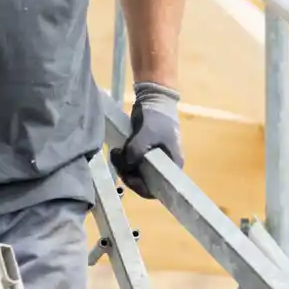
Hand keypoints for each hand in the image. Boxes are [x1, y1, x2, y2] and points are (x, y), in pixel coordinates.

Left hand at [109, 82, 182, 199]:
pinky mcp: (141, 153)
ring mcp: (151, 160)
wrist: (154, 99)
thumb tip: (126, 163)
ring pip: (134, 173)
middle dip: (128, 174)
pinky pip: (130, 163)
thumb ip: (137, 150)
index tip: (128, 176)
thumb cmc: (158, 118)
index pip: (156, 189)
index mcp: (172, 166)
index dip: (140, 187)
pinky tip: (117, 151)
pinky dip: (122, 160)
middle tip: (118, 160)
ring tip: (116, 152)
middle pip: (142, 182)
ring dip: (123, 166)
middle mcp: (162, 167)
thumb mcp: (148, 133)